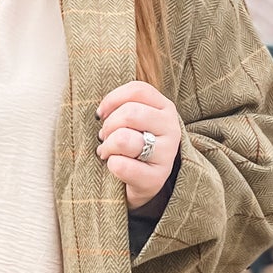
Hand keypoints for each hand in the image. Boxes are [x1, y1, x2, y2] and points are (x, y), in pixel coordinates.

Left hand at [96, 80, 180, 211]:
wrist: (144, 182)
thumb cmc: (134, 144)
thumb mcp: (133, 121)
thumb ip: (122, 107)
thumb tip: (101, 113)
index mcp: (165, 108)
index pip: (138, 90)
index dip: (112, 100)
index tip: (101, 114)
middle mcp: (171, 128)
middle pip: (130, 113)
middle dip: (108, 126)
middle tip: (104, 137)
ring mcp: (167, 154)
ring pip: (123, 138)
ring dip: (107, 146)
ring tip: (106, 152)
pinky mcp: (156, 178)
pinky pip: (121, 165)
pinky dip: (110, 165)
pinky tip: (114, 166)